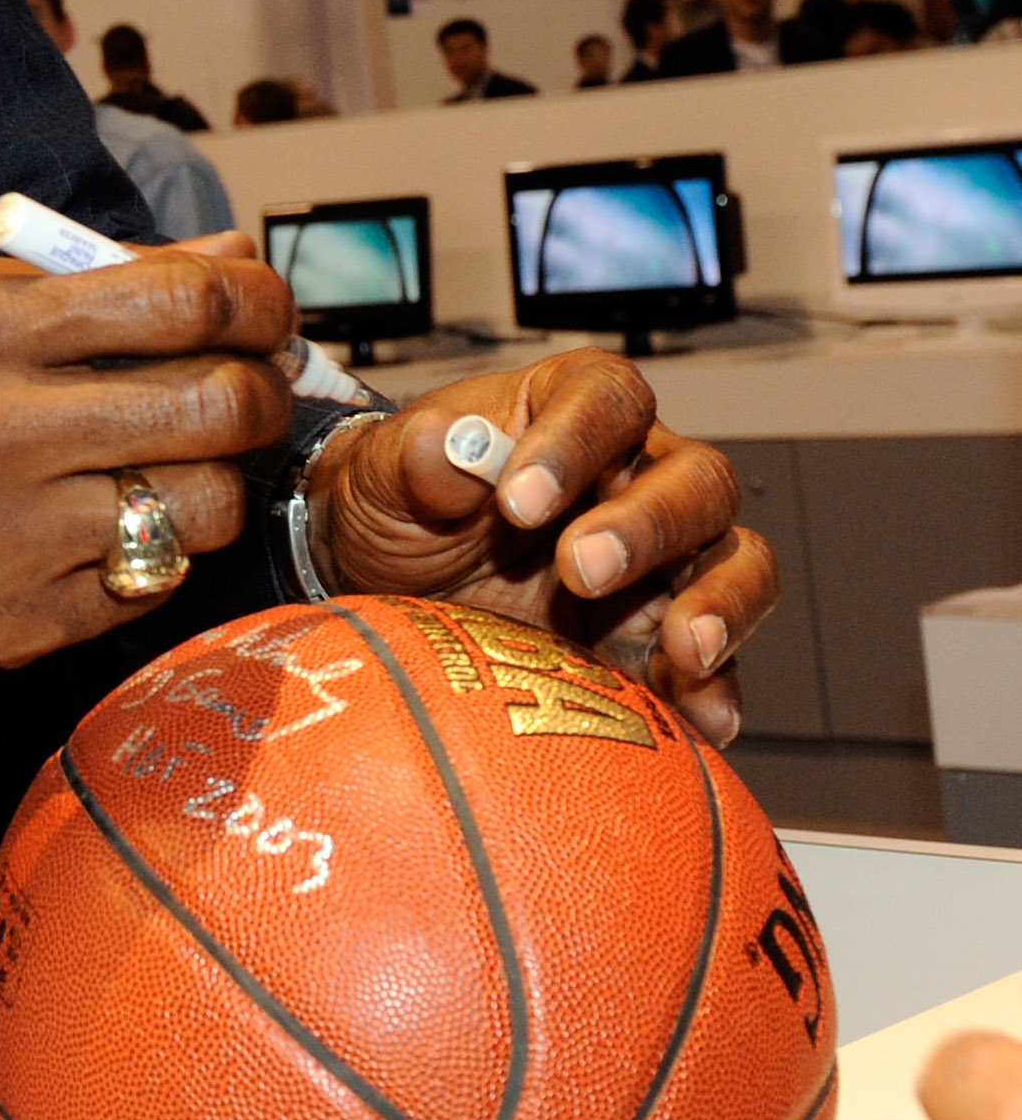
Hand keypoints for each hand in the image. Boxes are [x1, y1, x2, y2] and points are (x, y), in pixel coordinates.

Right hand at [0, 250, 296, 675]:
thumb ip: (94, 279)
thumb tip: (232, 255)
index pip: (180, 301)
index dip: (256, 301)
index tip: (267, 311)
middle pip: (215, 405)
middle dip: (263, 394)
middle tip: (255, 392)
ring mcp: (11, 536)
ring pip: (203, 509)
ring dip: (216, 484)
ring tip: (179, 467)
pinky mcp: (18, 622)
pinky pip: (149, 584)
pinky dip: (151, 552)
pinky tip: (108, 526)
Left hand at [306, 349, 772, 742]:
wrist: (381, 584)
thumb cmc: (395, 506)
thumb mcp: (381, 476)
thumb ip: (412, 458)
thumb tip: (442, 443)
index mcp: (567, 410)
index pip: (607, 398)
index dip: (577, 440)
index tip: (519, 500)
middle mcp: (635, 476)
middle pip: (695, 481)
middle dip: (647, 525)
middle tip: (581, 571)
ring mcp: (659, 562)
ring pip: (737, 563)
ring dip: (720, 603)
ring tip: (684, 647)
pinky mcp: (659, 643)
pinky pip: (715, 664)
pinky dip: (715, 691)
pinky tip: (700, 722)